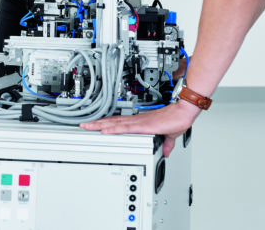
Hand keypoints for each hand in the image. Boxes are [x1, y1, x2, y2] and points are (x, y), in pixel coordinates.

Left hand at [80, 100, 199, 156]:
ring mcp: (137, 122)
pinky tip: (104, 130)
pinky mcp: (142, 126)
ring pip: (114, 123)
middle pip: (111, 122)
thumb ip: (166, 144)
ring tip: (87, 127)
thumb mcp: (169, 136)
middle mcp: (135, 121)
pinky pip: (124, 128)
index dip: (106, 124)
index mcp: (139, 123)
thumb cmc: (176, 120)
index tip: (95, 126)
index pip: (118, 123)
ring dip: (100, 125)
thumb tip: (166, 151)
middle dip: (96, 124)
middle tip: (82, 125)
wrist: (182, 113)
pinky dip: (113, 129)